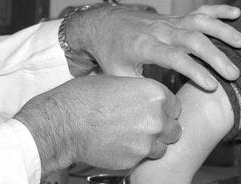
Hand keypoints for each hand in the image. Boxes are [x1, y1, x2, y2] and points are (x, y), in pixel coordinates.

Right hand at [14, 75, 180, 173]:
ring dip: (151, 144)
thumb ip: (139, 92)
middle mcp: (156, 117)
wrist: (65, 122)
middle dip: (162, 128)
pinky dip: (136, 154)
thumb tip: (145, 97)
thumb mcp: (118, 82)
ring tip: (131, 137)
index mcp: (155, 93)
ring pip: (162, 147)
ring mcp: (147, 141)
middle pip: (174, 128)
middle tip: (143, 126)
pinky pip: (144, 158)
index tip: (154, 111)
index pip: (175, 106)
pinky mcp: (135, 159)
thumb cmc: (84, 97)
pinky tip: (120, 145)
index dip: (164, 109)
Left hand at [63, 4, 240, 89]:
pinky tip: (236, 14)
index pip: (173, 57)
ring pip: (199, 22)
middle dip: (215, 56)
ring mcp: (169, 21)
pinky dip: (218, 10)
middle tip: (234, 74)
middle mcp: (159, 30)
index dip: (193, 71)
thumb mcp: (118, 76)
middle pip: (192, 39)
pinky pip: (198, 11)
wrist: (102, 25)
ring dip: (222, 31)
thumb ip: (140, 88)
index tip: (212, 86)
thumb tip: (163, 106)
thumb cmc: (110, 54)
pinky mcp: (175, 17)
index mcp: (143, 46)